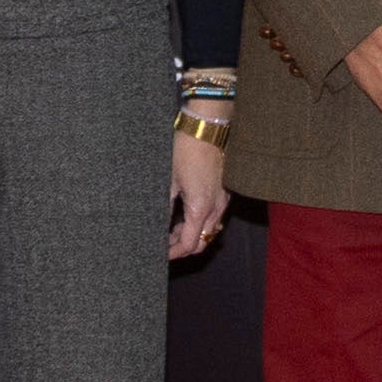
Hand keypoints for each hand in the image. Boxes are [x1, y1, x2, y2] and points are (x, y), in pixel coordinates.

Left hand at [165, 126, 229, 259]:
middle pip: (202, 242)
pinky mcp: (225, 192)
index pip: (188, 244)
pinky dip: (200, 223)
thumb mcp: (168, 181)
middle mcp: (216, 208)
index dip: (173, 253)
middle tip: (164, 244)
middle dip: (183, 247)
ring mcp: (223, 200)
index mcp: (200, 208)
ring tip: (170, 229)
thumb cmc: (186, 149)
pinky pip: (215, 217)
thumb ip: (164, 208)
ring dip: (192, 235)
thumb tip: (156, 225)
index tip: (159, 254)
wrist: (208, 127)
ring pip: (210, 230)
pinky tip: (185, 214)